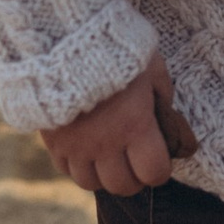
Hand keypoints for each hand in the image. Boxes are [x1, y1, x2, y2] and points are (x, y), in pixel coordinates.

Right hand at [39, 58, 192, 196]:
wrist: (64, 38)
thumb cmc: (117, 49)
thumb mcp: (153, 68)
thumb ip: (164, 99)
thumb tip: (170, 126)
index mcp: (135, 126)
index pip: (154, 173)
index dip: (160, 169)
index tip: (159, 157)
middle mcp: (105, 143)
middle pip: (123, 185)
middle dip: (135, 176)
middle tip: (136, 160)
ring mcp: (76, 145)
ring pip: (91, 183)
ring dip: (104, 175)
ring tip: (110, 157)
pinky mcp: (52, 140)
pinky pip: (66, 170)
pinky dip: (78, 166)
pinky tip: (86, 148)